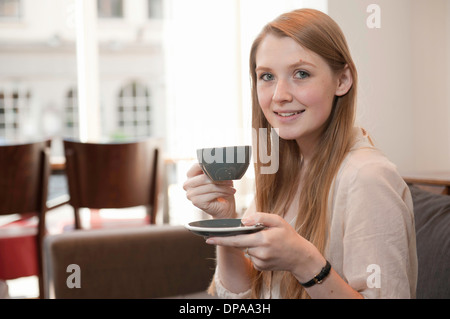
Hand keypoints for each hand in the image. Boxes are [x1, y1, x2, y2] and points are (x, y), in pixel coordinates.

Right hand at [183, 163, 236, 218]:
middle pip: (204, 177)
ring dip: (223, 187)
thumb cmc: (220, 190)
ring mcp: (190, 194)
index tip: (222, 168)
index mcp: (190, 175)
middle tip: (230, 181)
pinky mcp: (196, 201)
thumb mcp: (218, 177)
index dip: (210, 166)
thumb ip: (215, 170)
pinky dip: (222, 193)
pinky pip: (211, 194)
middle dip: (219, 179)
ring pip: (210, 186)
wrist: (223, 207)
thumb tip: (220, 163)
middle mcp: (187, 184)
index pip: (197, 166)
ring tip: (231, 188)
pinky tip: (229, 193)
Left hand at [206, 212, 323, 276]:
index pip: (237, 239)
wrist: (300, 257)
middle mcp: (260, 253)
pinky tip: (266, 249)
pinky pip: (251, 257)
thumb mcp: (278, 221)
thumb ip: (260, 217)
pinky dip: (254, 251)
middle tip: (212, 237)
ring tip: (264, 241)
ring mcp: (260, 262)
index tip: (209, 238)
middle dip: (226, 241)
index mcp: (263, 240)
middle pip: (238, 245)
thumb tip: (243, 220)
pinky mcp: (261, 267)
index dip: (222, 239)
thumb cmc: (288, 236)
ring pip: (246, 250)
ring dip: (249, 244)